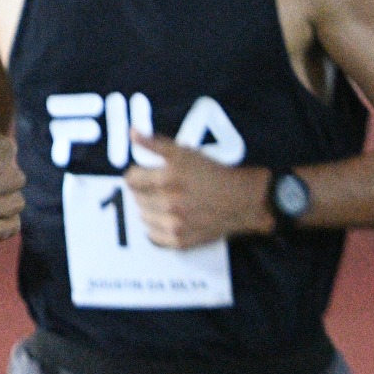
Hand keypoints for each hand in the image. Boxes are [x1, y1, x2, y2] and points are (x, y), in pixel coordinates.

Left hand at [124, 134, 274, 249]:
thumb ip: (155, 143)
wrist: (242, 201)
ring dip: (150, 208)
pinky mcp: (179, 241)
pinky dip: (157, 227)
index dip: (137, 175)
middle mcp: (169, 203)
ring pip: (143, 216)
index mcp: (167, 179)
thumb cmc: (213, 174)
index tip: (146, 175)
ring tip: (166, 201)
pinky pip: (153, 235)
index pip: (131, 179)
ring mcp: (174, 224)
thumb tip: (132, 133)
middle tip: (161, 187)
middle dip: (144, 190)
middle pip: (136, 198)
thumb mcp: (185, 152)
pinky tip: (170, 218)